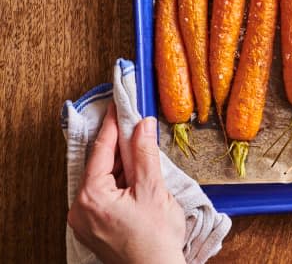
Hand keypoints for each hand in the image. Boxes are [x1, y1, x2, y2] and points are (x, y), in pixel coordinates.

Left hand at [68, 103, 185, 263]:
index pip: (101, 151)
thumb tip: (142, 126)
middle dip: (119, 146)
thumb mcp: (153, 190)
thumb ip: (145, 155)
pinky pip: (104, 195)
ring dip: (122, 165)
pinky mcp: (95, 227)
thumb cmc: (155, 240)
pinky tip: (136, 175)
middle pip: (100, 165)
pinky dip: (120, 182)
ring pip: (103, 180)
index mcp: (91, 197)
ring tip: (142, 150)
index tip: (117, 107)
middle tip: (134, 124)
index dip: (112, 126)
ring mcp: (85, 220)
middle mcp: (80, 209)